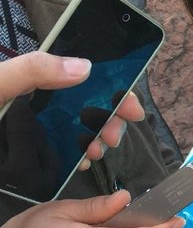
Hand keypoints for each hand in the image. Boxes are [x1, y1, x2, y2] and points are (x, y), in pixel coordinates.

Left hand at [0, 50, 142, 170]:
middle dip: (109, 118)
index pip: (83, 72)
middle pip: (88, 101)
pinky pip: (62, 148)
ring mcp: (32, 124)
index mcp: (32, 77)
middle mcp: (37, 98)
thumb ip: (32, 71)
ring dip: (97, 138)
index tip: (131, 109)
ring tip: (95, 151)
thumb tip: (83, 67)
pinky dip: (78, 154)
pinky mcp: (25, 149)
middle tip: (112, 137)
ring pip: (78, 126)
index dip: (114, 87)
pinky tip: (81, 160)